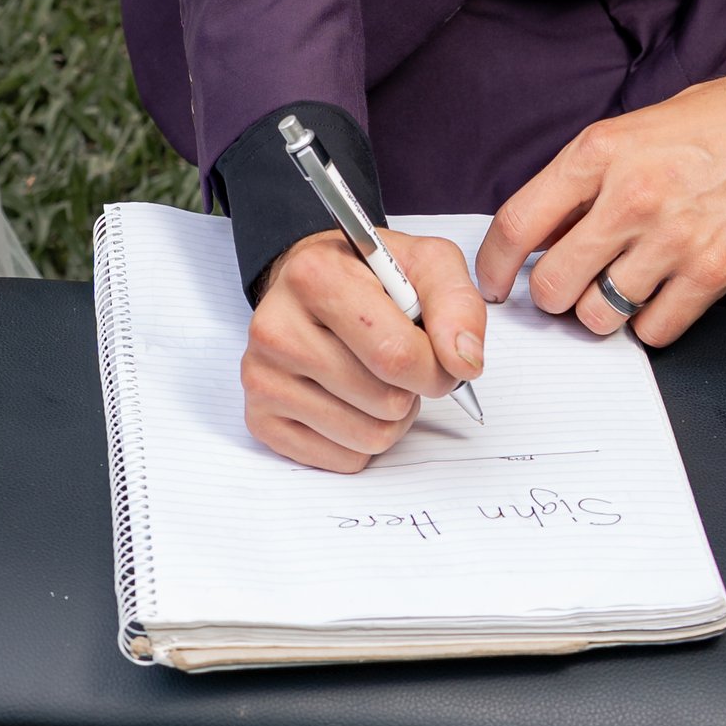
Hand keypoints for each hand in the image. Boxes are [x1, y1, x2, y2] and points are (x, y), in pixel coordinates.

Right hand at [243, 226, 488, 468]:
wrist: (313, 284)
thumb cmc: (372, 277)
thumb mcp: (426, 264)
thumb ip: (456, 304)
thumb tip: (463, 362)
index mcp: (314, 277)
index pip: (395, 355)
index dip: (435, 366)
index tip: (436, 353)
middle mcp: (276, 328)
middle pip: (384, 401)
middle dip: (412, 389)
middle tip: (400, 360)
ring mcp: (262, 378)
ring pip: (368, 437)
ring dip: (391, 416)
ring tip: (377, 377)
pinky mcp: (261, 420)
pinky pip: (344, 461)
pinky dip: (363, 439)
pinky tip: (352, 399)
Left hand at [474, 67, 725, 347]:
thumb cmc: (709, 123)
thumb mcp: (628, 132)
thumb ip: (581, 183)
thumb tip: (535, 238)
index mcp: (600, 152)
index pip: (519, 223)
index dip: (496, 265)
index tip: (497, 282)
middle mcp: (631, 196)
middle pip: (554, 285)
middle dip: (553, 295)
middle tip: (569, 285)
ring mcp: (673, 238)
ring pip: (599, 316)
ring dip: (602, 312)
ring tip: (619, 286)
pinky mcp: (712, 271)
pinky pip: (654, 331)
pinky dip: (649, 324)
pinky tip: (659, 295)